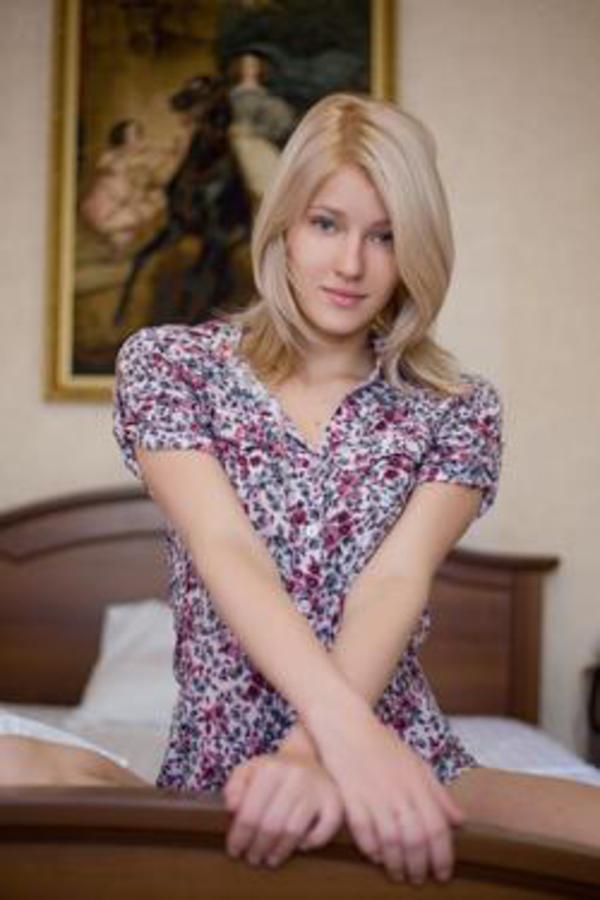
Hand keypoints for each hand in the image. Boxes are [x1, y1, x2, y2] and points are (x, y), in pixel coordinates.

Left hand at [224, 751, 342, 866]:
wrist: (305, 758)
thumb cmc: (271, 772)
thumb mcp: (248, 771)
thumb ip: (234, 787)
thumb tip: (232, 808)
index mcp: (271, 768)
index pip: (250, 813)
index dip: (239, 837)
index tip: (234, 851)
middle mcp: (296, 776)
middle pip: (271, 825)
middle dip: (258, 848)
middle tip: (252, 858)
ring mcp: (318, 789)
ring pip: (294, 831)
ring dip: (279, 851)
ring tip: (269, 859)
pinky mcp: (335, 801)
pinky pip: (324, 831)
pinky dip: (312, 842)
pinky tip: (300, 846)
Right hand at [312, 702, 464, 883]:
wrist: (346, 725)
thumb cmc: (382, 744)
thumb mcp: (416, 763)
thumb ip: (438, 793)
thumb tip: (459, 821)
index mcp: (418, 783)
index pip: (437, 827)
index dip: (442, 855)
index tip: (443, 873)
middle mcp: (398, 791)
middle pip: (415, 839)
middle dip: (420, 866)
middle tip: (419, 879)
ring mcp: (374, 795)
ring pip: (391, 841)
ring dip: (397, 864)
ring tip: (399, 874)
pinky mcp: (351, 797)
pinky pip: (364, 832)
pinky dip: (371, 849)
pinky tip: (377, 857)